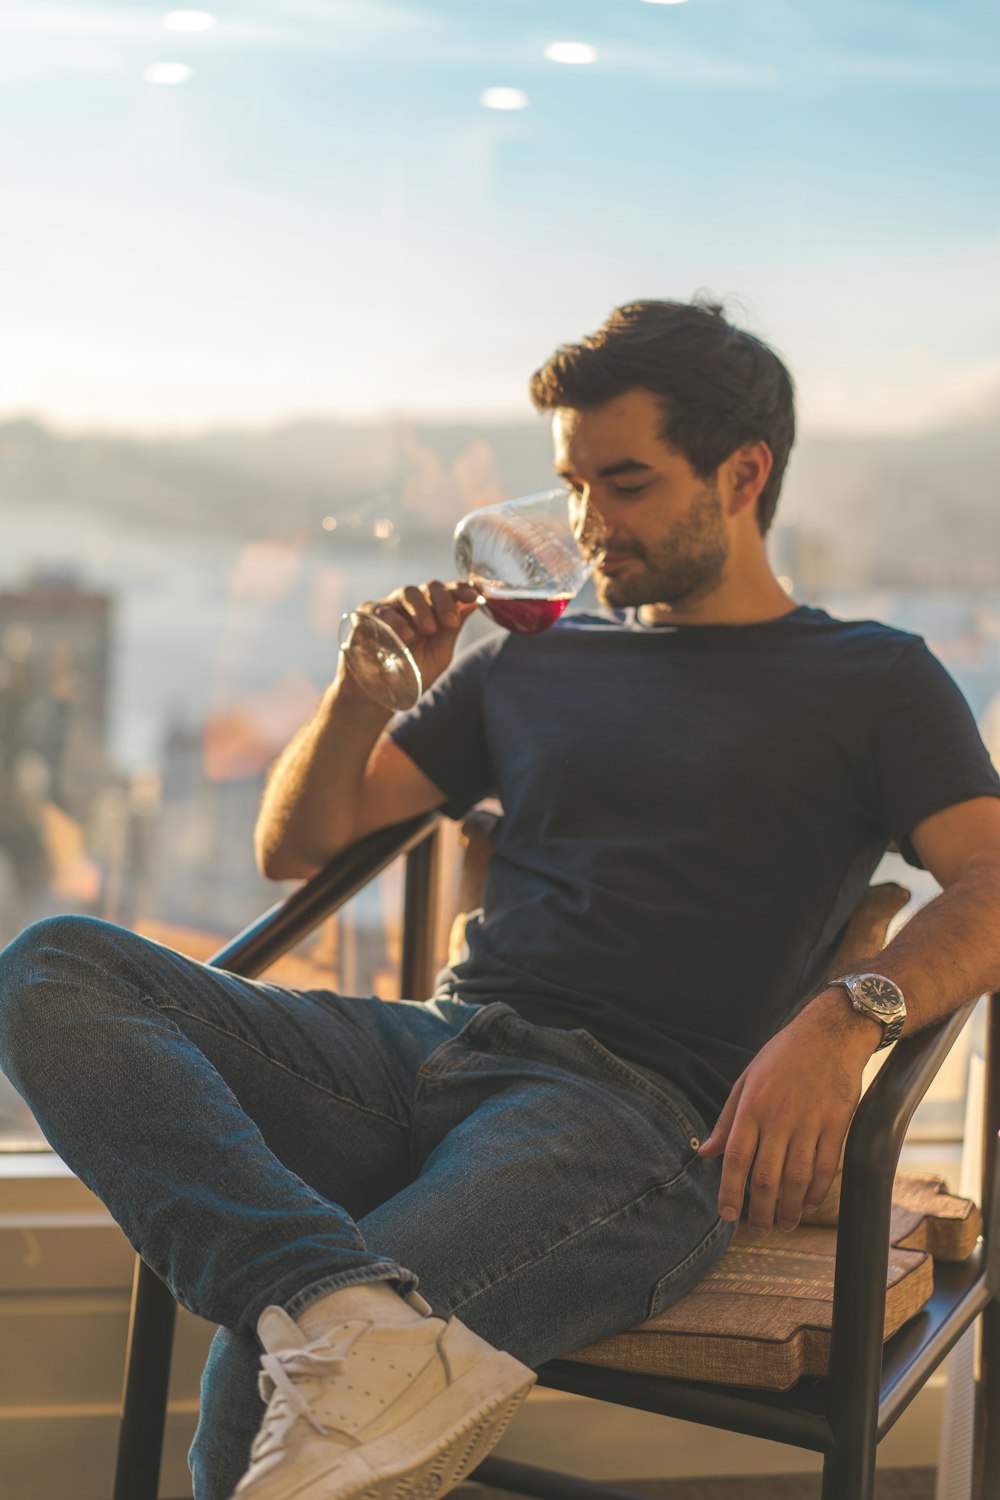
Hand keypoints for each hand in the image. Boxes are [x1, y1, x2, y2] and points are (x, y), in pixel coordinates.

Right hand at [341, 580, 480, 699]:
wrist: (380, 695)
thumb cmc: (411, 674)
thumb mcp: (439, 654)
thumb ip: (452, 629)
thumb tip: (474, 603)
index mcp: (431, 611)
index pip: (448, 592)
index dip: (461, 589)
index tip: (473, 596)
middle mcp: (410, 606)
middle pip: (429, 587)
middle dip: (444, 601)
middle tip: (450, 622)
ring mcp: (388, 609)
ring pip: (407, 592)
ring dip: (422, 609)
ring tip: (428, 630)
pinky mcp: (365, 617)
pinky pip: (380, 608)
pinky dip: (394, 618)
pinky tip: (405, 634)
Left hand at [697, 991, 878, 1235]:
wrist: (830, 1033)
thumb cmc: (783, 1056)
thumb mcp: (747, 1080)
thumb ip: (727, 1121)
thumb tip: (705, 1153)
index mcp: (752, 1106)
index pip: (736, 1159)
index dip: (730, 1192)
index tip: (726, 1216)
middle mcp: (779, 1117)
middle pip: (766, 1177)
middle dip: (759, 1211)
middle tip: (757, 1230)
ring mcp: (810, 1122)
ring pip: (797, 1179)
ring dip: (789, 1209)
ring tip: (783, 1224)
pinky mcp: (837, 1124)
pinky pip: (826, 1167)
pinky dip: (817, 1192)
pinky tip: (809, 1204)